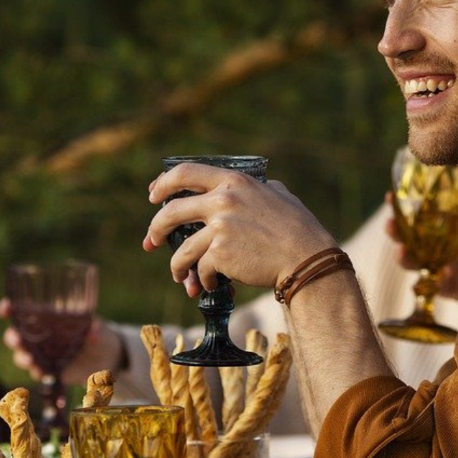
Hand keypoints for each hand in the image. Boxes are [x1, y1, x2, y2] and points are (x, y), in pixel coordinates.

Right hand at [0, 297, 123, 384]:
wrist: (106, 356)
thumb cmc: (97, 332)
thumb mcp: (98, 328)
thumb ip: (95, 329)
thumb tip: (94, 333)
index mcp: (46, 317)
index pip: (21, 310)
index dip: (9, 309)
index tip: (5, 308)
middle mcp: (39, 335)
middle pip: (15, 335)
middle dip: (12, 338)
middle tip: (17, 340)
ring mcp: (42, 354)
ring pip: (22, 355)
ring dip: (22, 357)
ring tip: (30, 359)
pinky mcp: (49, 370)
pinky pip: (37, 372)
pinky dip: (37, 372)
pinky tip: (41, 372)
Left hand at [145, 162, 335, 294]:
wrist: (306, 259)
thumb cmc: (299, 228)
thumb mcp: (279, 194)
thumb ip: (259, 189)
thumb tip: (256, 187)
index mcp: (233, 181)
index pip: (184, 172)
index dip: (163, 183)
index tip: (153, 194)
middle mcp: (222, 200)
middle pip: (171, 212)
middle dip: (156, 229)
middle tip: (151, 240)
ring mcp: (219, 228)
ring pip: (182, 249)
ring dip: (176, 265)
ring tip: (179, 276)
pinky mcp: (220, 254)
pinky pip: (200, 269)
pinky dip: (202, 280)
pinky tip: (209, 284)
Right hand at [384, 195, 457, 303]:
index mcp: (442, 230)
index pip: (418, 215)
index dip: (402, 206)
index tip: (390, 196)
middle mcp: (436, 248)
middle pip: (407, 239)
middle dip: (395, 231)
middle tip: (390, 223)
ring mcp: (439, 269)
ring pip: (413, 264)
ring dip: (404, 257)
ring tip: (401, 250)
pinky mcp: (448, 289)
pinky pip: (437, 287)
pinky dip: (438, 281)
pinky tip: (444, 274)